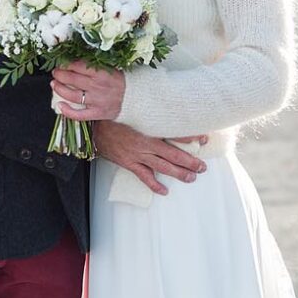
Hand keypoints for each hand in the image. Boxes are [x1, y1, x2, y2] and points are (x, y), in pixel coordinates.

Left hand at [52, 61, 124, 120]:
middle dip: (59, 74)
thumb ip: (95, 65)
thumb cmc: (120, 81)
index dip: (66, 64)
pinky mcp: (97, 113)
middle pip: (72, 79)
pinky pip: (79, 114)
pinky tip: (60, 105)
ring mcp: (96, 101)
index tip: (61, 63)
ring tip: (54, 84)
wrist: (135, 98)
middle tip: (55, 72)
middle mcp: (97, 86)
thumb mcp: (110, 68)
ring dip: (59, 89)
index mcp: (101, 72)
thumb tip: (75, 60)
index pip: (78, 66)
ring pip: (72, 95)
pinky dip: (67, 111)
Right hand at [93, 122, 208, 196]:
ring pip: (162, 167)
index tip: (203, 138)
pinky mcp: (129, 163)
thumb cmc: (115, 117)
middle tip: (203, 167)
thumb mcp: (135, 112)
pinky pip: (144, 176)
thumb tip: (168, 107)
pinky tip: (164, 191)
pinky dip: (154, 185)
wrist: (94, 128)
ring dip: (178, 173)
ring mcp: (137, 155)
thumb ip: (151, 113)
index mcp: (148, 128)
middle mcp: (145, 143)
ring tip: (192, 177)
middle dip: (190, 161)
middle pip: (173, 154)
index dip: (190, 137)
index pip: (174, 133)